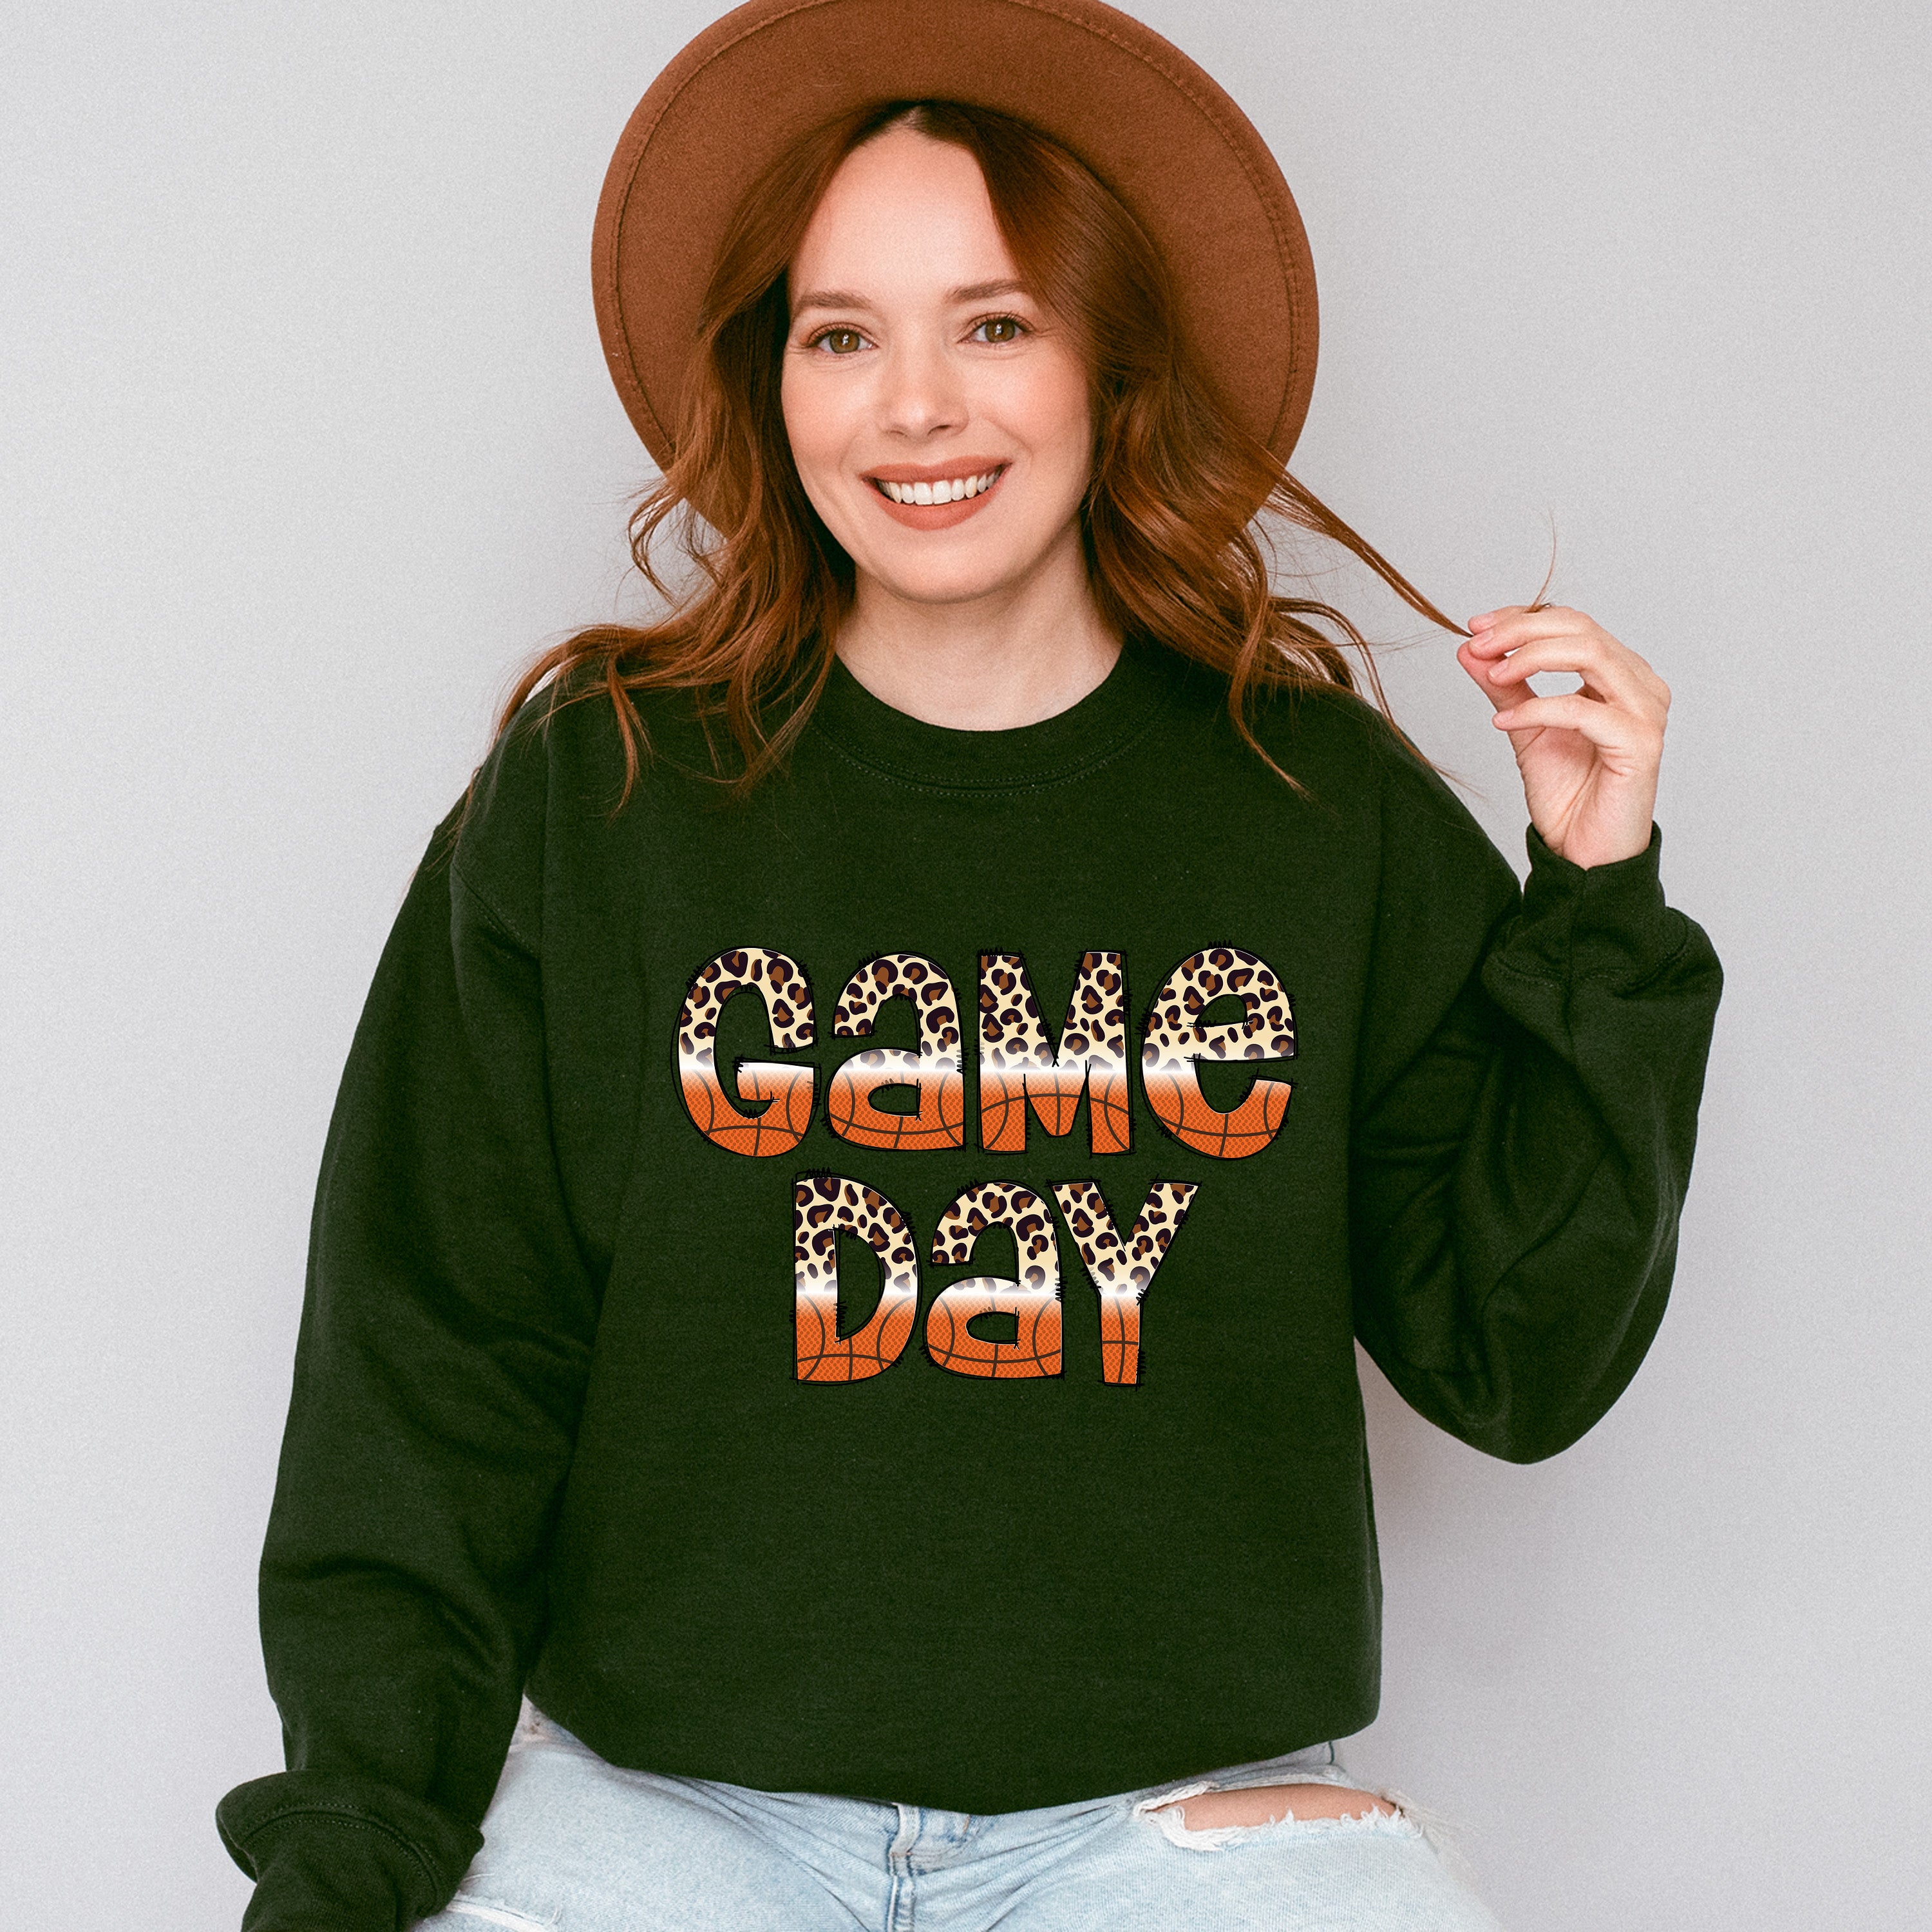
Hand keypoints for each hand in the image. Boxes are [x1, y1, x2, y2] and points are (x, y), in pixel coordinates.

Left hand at [1457, 604, 1668, 868]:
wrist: (1584, 852)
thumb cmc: (1567, 792)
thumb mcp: (1524, 728)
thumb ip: (1503, 687)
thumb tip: (1468, 649)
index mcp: (1620, 674)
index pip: (1573, 624)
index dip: (1522, 617)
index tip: (1475, 626)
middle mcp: (1641, 685)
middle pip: (1582, 630)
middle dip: (1520, 631)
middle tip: (1475, 645)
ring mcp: (1645, 713)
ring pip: (1590, 655)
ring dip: (1530, 658)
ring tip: (1490, 675)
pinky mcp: (1639, 744)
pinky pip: (1583, 711)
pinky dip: (1537, 709)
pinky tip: (1502, 723)